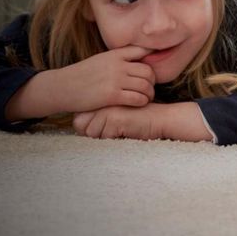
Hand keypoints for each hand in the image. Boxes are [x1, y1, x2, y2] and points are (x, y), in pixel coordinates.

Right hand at [56, 46, 155, 112]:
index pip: (142, 50)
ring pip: (145, 85)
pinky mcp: (111, 95)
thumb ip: (118, 59)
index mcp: (115, 54)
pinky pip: (137, 98)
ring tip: (146, 97)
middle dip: (152, 81)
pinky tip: (139, 103)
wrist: (61, 87)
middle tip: (148, 88)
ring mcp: (115, 80)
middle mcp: (117, 65)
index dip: (152, 57)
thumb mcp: (100, 60)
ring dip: (149, 93)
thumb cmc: (82, 76)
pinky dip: (142, 101)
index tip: (153, 67)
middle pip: (148, 71)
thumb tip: (137, 60)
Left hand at [73, 102, 213, 141]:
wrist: (159, 118)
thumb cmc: (136, 118)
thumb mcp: (113, 114)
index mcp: (100, 97)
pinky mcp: (114, 116)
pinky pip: (103, 136)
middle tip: (113, 128)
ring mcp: (107, 106)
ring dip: (104, 136)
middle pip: (80, 125)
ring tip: (120, 128)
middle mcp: (101, 99)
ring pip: (91, 133)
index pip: (78, 119)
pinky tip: (125, 130)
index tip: (105, 126)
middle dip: (94, 133)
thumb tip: (77, 125)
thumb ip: (95, 116)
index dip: (88, 128)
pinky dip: (113, 138)